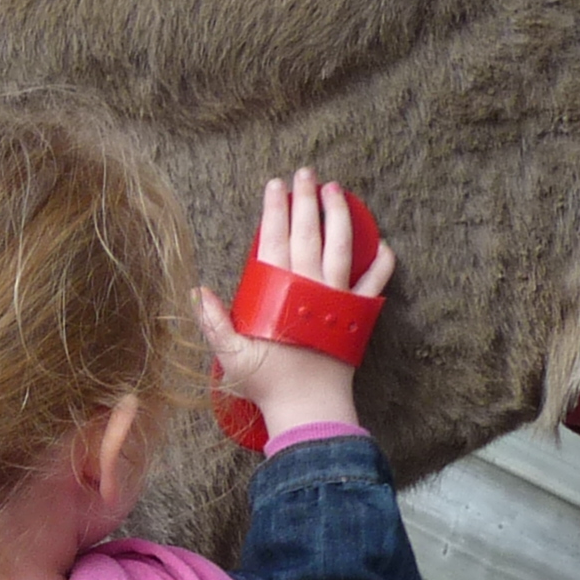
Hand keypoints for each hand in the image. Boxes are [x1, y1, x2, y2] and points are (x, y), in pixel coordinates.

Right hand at [196, 168, 396, 441]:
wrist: (309, 406)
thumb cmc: (268, 383)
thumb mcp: (232, 355)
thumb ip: (213, 322)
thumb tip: (197, 291)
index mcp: (278, 292)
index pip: (274, 239)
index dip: (274, 209)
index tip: (274, 185)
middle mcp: (310, 286)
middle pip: (309, 232)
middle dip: (307, 199)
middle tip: (306, 173)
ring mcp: (336, 297)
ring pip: (342, 245)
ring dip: (339, 214)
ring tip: (336, 190)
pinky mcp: (357, 313)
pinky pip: (375, 281)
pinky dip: (382, 261)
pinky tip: (381, 243)